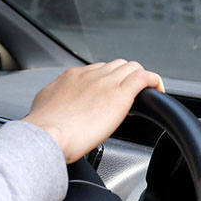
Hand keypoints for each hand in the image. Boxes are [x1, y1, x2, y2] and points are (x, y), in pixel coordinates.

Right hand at [22, 60, 163, 163]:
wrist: (45, 135)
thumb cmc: (42, 128)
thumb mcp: (43, 105)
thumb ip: (54, 99)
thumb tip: (57, 104)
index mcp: (71, 76)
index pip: (97, 70)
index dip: (107, 81)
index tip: (108, 95)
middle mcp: (89, 75)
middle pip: (116, 65)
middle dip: (124, 78)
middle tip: (126, 97)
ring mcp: (105, 82)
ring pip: (131, 67)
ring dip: (138, 79)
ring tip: (142, 96)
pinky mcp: (120, 94)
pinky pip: (144, 77)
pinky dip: (154, 81)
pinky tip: (158, 91)